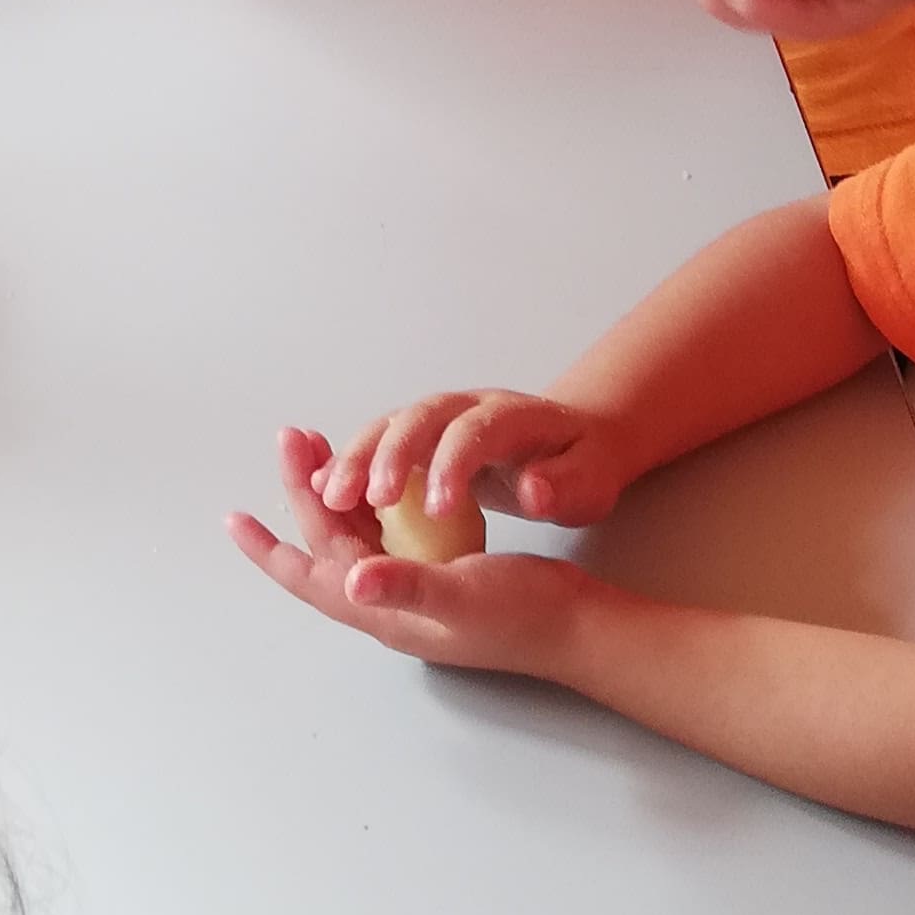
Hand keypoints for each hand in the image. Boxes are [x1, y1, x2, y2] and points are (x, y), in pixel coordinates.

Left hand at [226, 438, 600, 678]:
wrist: (577, 626)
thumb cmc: (525, 616)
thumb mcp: (464, 597)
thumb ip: (408, 586)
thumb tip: (352, 582)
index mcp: (385, 610)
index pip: (313, 574)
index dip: (272, 549)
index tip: (234, 519)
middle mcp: (388, 599)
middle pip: (328, 543)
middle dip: (304, 493)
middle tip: (294, 437)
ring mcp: (410, 588)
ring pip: (353, 536)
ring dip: (331, 494)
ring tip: (317, 448)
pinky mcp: (436, 572)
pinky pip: (383, 534)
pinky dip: (367, 503)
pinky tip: (372, 480)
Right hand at [295, 395, 631, 545]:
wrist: (576, 437)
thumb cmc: (583, 466)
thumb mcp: (591, 484)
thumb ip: (564, 487)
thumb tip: (533, 489)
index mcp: (511, 416)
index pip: (473, 432)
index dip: (451, 466)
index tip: (437, 508)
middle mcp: (468, 406)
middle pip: (418, 418)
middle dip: (387, 456)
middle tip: (363, 500)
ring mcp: (441, 417)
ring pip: (388, 426)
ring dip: (355, 458)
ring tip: (325, 496)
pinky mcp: (422, 435)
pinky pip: (379, 442)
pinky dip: (351, 462)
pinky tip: (323, 489)